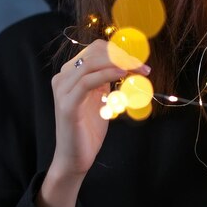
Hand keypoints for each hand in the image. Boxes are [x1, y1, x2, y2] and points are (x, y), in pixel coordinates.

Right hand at [50, 39, 150, 178]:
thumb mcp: (101, 97)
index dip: (119, 50)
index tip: (139, 59)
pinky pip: (87, 82)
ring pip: (91, 64)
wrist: (75, 157)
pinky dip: (106, 74)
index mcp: (70, 73)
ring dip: (119, 64)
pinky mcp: (67, 104)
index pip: (96, 49)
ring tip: (138, 70)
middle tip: (143, 65)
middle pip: (94, 53)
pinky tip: (122, 74)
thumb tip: (127, 64)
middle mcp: (63, 77)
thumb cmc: (89, 128)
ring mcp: (62, 90)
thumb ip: (107, 79)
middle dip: (122, 56)